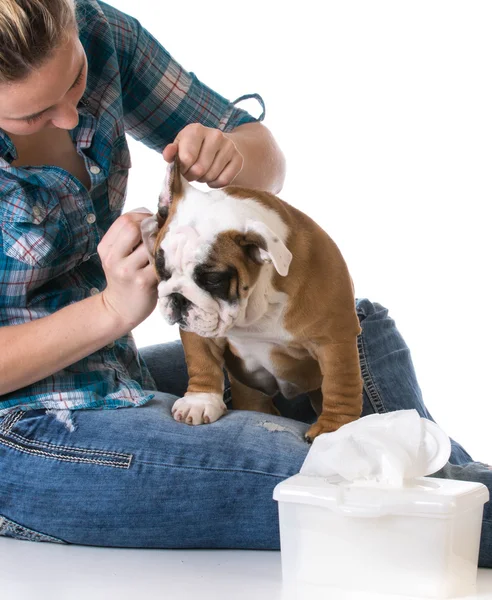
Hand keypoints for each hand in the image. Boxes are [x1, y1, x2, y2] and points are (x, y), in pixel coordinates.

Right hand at [98, 212, 157, 331]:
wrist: (119, 310)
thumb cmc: (125, 279)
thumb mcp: (118, 257)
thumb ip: (130, 238)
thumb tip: (156, 217)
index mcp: (106, 248)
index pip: (125, 220)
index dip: (144, 217)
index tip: (154, 224)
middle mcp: (113, 258)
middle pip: (135, 228)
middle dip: (152, 227)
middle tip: (162, 234)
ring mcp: (127, 270)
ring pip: (149, 243)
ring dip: (161, 243)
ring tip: (166, 249)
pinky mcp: (143, 282)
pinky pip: (159, 262)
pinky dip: (166, 259)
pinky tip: (168, 262)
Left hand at [163, 123, 243, 187]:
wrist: (220, 146)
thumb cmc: (194, 148)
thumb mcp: (180, 147)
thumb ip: (171, 152)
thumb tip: (168, 154)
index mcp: (196, 130)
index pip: (186, 158)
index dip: (182, 169)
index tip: (183, 167)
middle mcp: (215, 135)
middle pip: (199, 169)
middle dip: (192, 176)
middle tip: (192, 173)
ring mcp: (229, 146)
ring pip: (211, 176)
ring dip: (204, 179)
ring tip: (202, 173)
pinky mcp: (238, 159)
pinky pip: (224, 180)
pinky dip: (215, 183)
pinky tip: (213, 177)